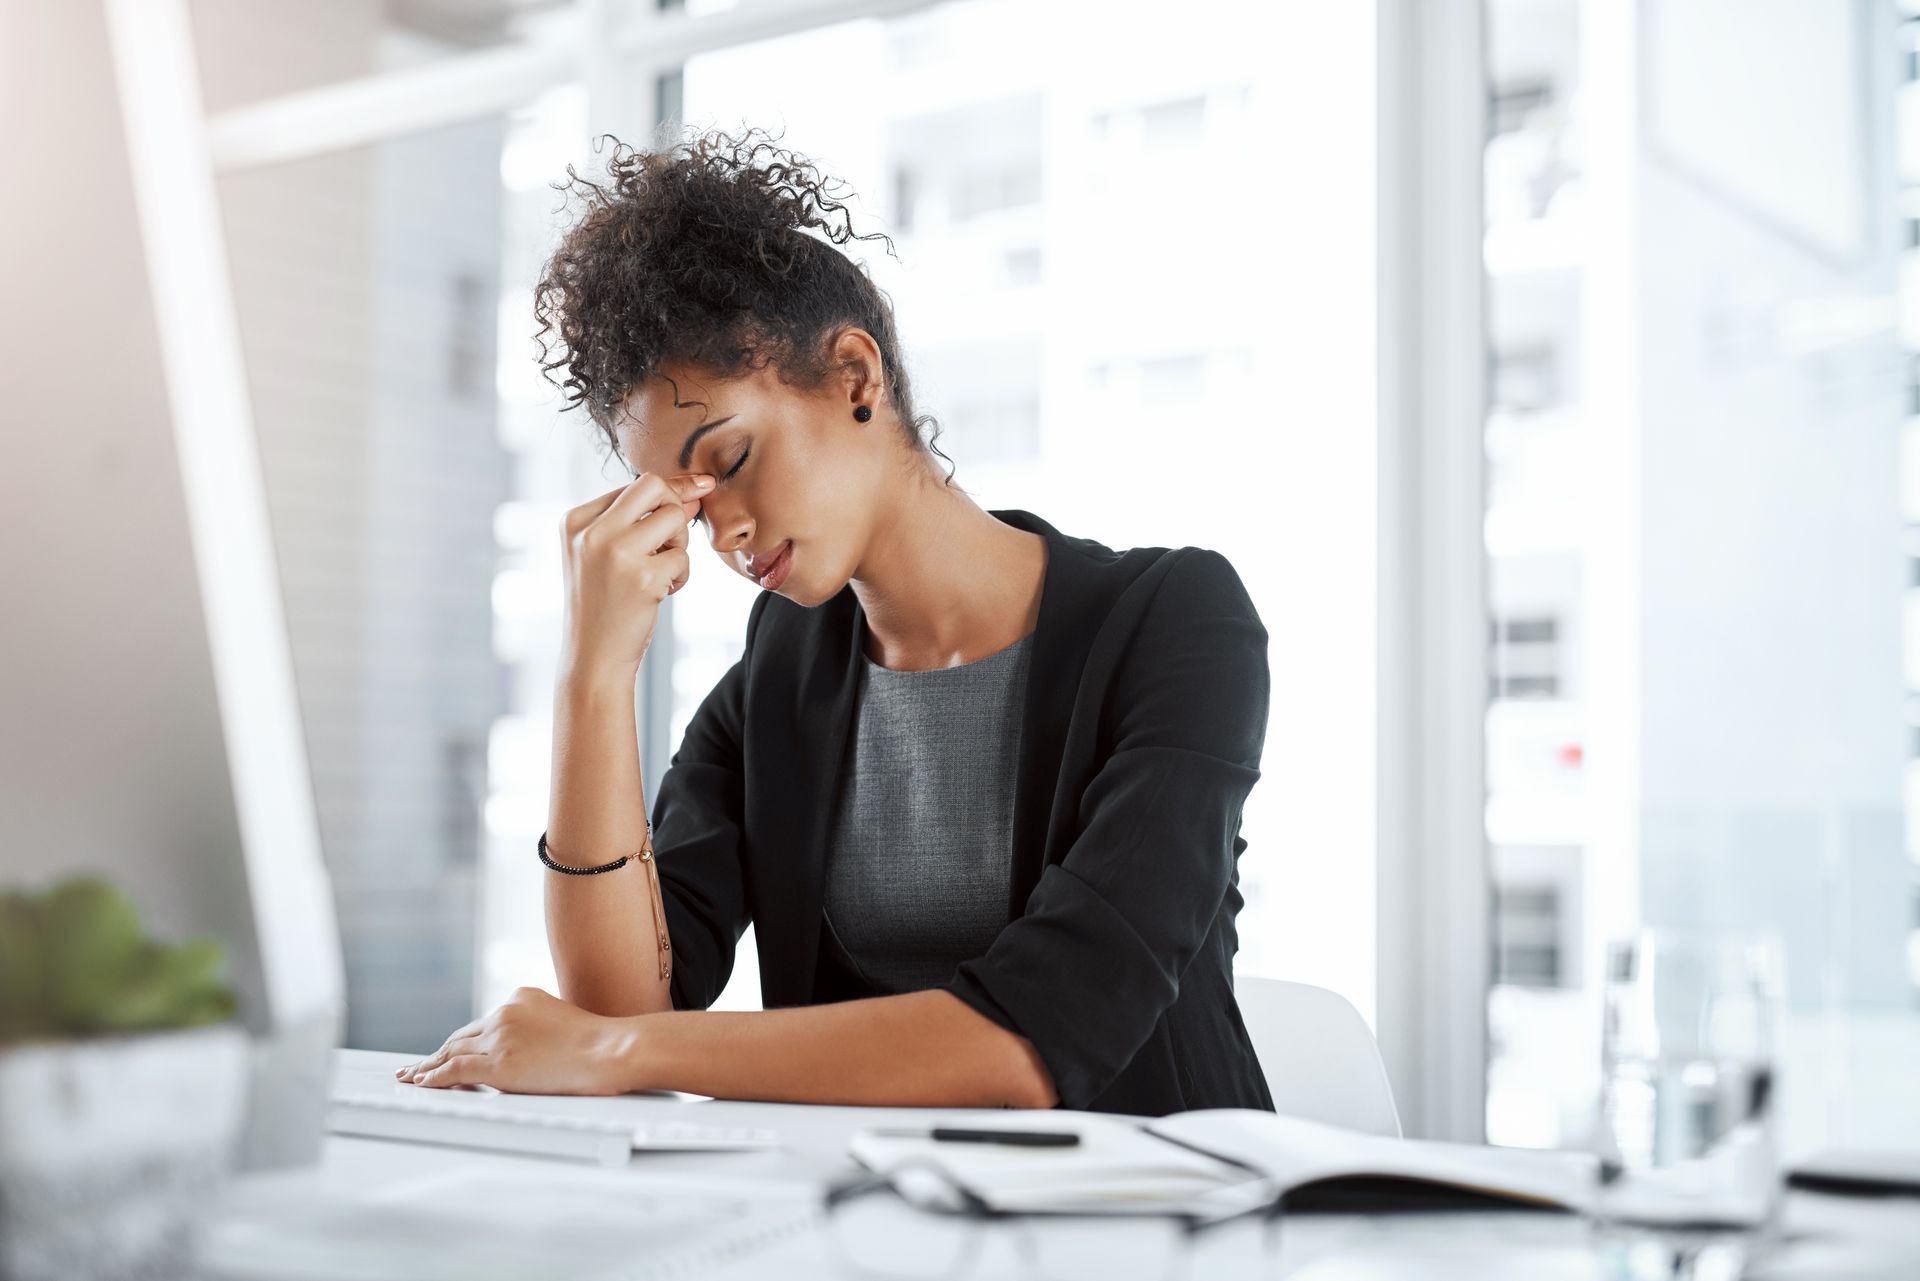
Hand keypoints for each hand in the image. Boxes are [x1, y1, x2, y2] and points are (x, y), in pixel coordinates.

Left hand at [393, 986, 639, 1094]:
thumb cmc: (600, 1043)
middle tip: (417, 1065)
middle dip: (438, 1052)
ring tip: (411, 1077)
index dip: (462, 1040)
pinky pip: (454, 1071)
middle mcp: (504, 1011)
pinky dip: (433, 1078)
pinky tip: (422, 1083)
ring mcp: (499, 1037)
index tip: (448, 1049)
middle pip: (461, 1036)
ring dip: (428, 1066)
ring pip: (452, 1052)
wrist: (610, 1050)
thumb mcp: (563, 1022)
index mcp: (520, 997)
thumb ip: (539, 1030)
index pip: (483, 1023)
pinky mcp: (497, 1064)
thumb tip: (533, 1051)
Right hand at [560, 471, 713, 675]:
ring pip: (675, 517)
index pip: (632, 486)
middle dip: (675, 508)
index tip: (676, 517)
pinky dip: (682, 575)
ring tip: (661, 572)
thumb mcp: (606, 555)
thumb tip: (695, 489)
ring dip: (680, 544)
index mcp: (575, 520)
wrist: (593, 660)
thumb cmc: (604, 604)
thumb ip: (641, 520)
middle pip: (654, 486)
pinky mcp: (642, 577)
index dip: (663, 500)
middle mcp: (591, 531)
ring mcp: (615, 552)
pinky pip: (683, 557)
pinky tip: (662, 594)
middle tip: (669, 542)